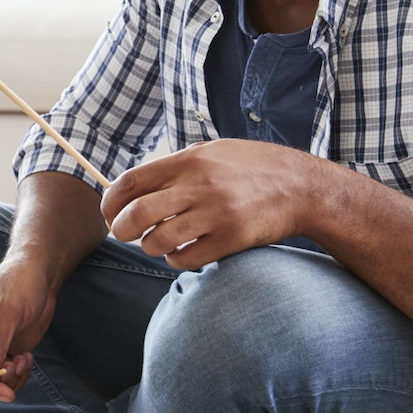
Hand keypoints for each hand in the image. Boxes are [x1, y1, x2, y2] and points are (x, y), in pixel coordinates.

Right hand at [0, 263, 56, 402]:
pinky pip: (1, 383)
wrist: (38, 275)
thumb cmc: (20, 282)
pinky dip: (17, 378)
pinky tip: (26, 358)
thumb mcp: (8, 309)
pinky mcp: (0, 357)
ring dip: (8, 382)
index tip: (6, 389)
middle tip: (15, 370)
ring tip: (24, 360)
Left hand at [101, 140, 327, 268]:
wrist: (302, 187)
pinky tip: (183, 252)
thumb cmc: (252, 168)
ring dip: (150, 246)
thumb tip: (132, 186)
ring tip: (159, 242)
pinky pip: (185, 259)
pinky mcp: (230, 240)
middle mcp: (199, 187)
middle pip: (136, 215)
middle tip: (124, 234)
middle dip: (121, 230)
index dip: (111, 202)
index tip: (110, 213)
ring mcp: (215, 215)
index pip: (131, 182)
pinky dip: (176, 260)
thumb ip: (175, 167)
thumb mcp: (213, 152)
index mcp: (189, 161)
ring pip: (157, 241)